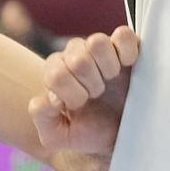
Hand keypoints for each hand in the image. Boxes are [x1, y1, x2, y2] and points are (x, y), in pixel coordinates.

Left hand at [30, 25, 139, 158]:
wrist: (121, 132)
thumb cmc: (90, 130)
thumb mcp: (59, 135)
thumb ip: (43, 117)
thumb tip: (48, 99)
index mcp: (55, 71)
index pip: (56, 75)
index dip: (72, 95)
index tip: (80, 105)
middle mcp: (74, 54)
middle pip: (78, 60)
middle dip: (91, 85)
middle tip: (97, 95)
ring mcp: (100, 47)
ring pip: (97, 42)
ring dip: (107, 68)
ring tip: (110, 80)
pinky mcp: (124, 44)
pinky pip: (123, 35)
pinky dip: (126, 52)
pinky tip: (126, 67)